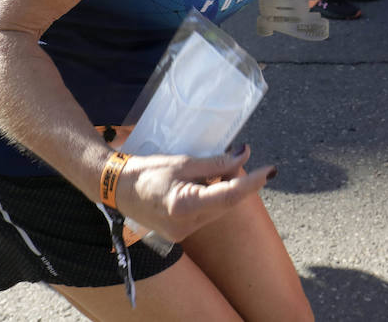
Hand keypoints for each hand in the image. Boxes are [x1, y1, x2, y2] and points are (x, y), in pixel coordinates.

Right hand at [114, 145, 275, 243]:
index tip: (271, 170)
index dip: (253, 183)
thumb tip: (244, 154)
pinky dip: (213, 198)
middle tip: (247, 161)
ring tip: (217, 170)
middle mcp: (185, 225)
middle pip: (226, 203)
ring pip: (218, 209)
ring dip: (226, 190)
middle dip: (241, 183)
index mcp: (184, 206)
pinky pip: (207, 214)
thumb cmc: (147, 171)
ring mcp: (182, 233)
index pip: (229, 195)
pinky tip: (206, 184)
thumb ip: (216, 162)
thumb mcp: (184, 162)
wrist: (117, 189)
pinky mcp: (180, 233)